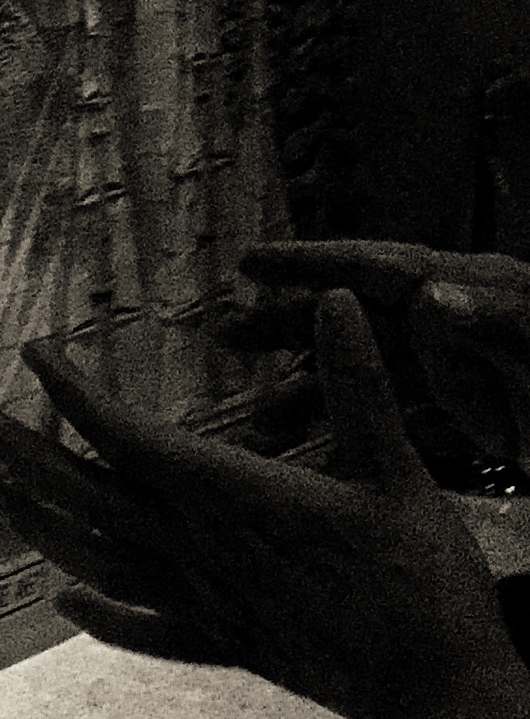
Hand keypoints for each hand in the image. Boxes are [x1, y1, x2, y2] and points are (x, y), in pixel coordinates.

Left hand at [0, 301, 529, 718]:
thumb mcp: (398, 469)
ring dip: (41, 524)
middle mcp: (200, 551)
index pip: (130, 436)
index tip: (34, 354)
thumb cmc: (424, 579)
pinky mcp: (226, 645)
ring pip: (99, 560)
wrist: (443, 689)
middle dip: (25, 453)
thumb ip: (359, 383)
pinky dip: (101, 615)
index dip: (75, 394)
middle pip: (90, 495)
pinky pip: (146, 631)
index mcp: (234, 499)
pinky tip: (65, 602)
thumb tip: (340, 300)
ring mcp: (205, 604)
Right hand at [252, 241, 529, 478]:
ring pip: (370, 377)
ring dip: (316, 396)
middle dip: (290, 326)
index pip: (378, 269)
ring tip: (262, 422)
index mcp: (468, 291)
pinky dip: (362, 437)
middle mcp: (453, 326)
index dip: (312, 264)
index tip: (248, 265)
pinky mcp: (473, 417)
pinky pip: (402, 422)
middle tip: (227, 337)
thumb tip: (429, 297)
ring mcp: (460, 371)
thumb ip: (491, 316)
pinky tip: (323, 454)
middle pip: (357, 318)